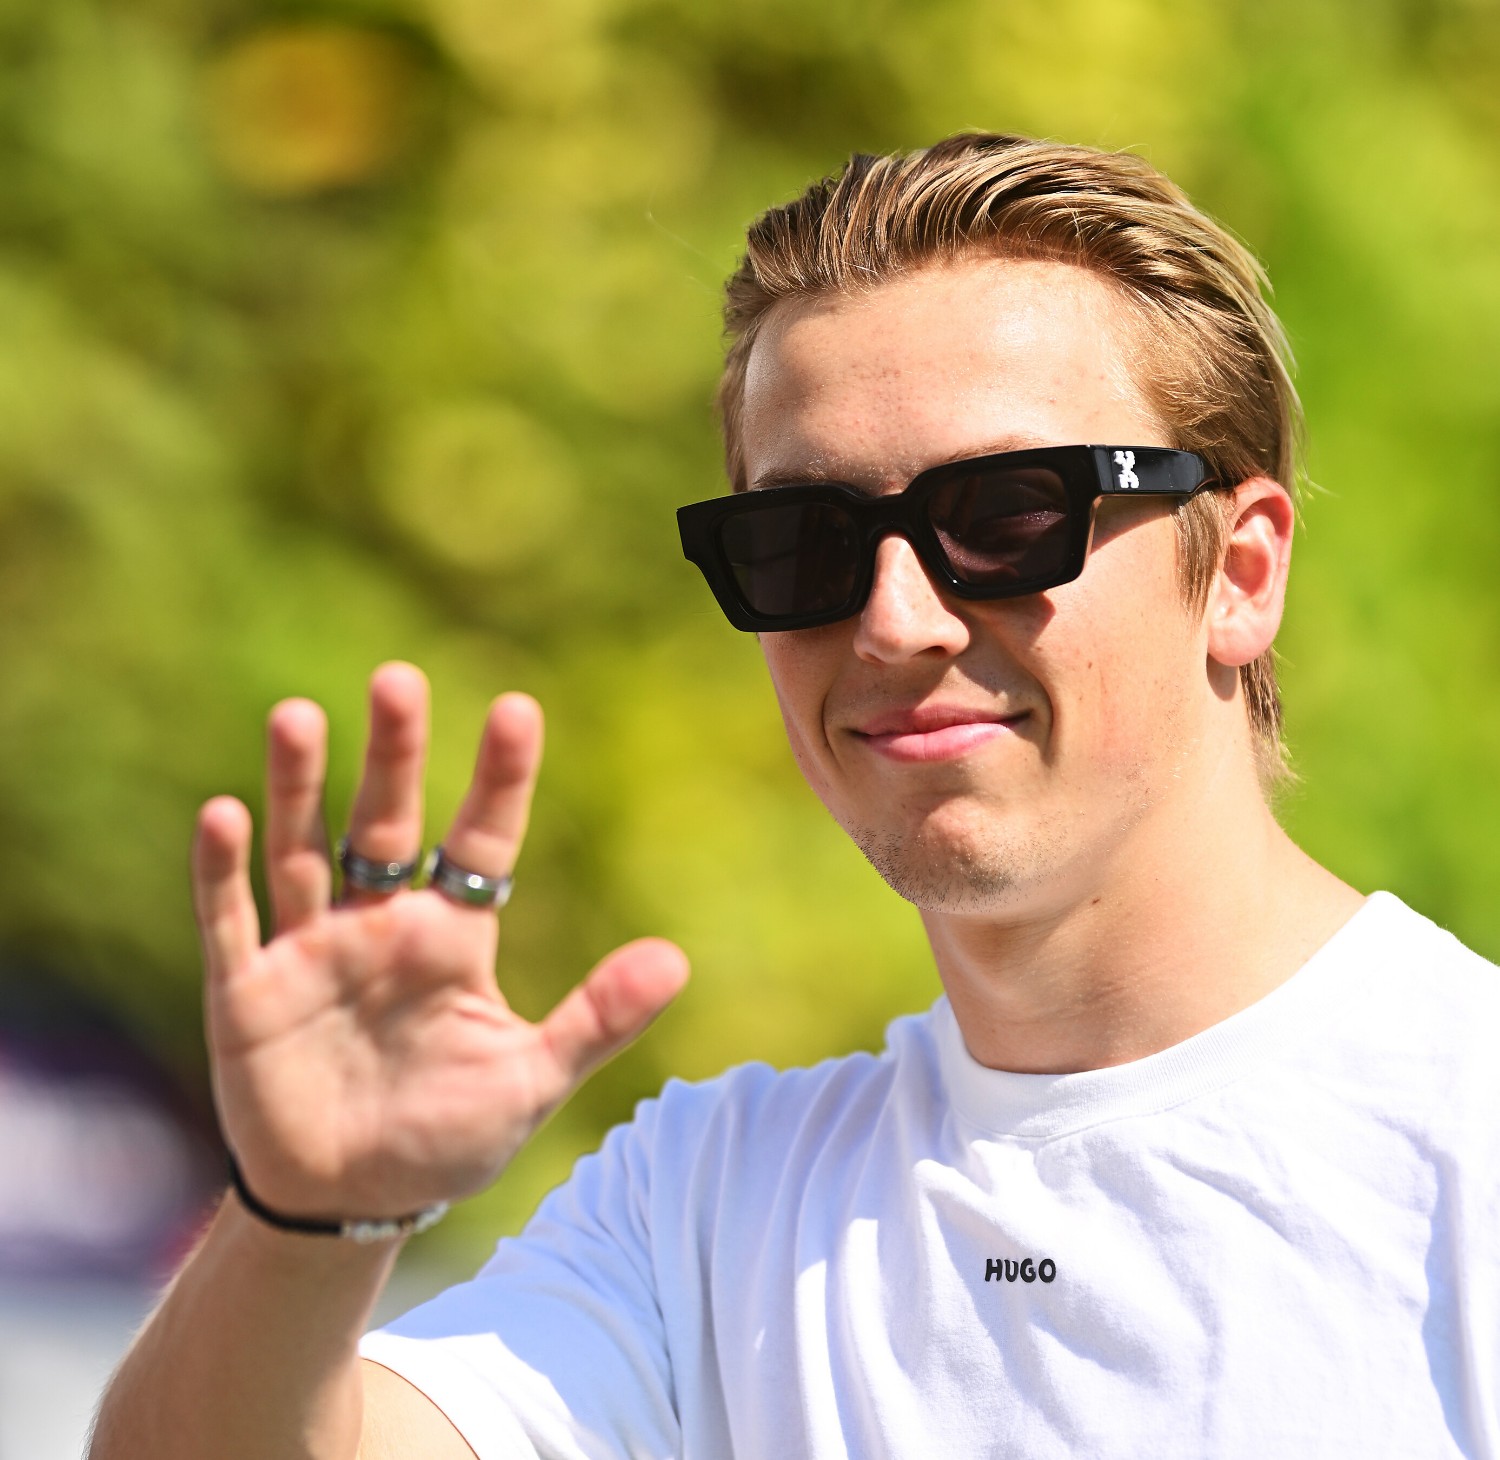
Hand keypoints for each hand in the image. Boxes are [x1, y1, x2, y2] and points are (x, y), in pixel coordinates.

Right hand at [192, 662, 688, 1222]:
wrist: (352, 1206)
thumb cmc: (446, 1135)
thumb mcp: (530, 1079)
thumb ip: (597, 1019)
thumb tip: (677, 959)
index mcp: (452, 937)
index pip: (481, 840)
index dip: (499, 779)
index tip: (517, 708)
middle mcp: (381, 925)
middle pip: (388, 822)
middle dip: (394, 753)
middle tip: (398, 678)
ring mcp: (312, 951)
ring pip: (305, 851)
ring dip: (300, 787)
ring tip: (301, 715)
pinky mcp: (249, 990)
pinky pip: (233, 920)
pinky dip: (224, 872)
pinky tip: (223, 813)